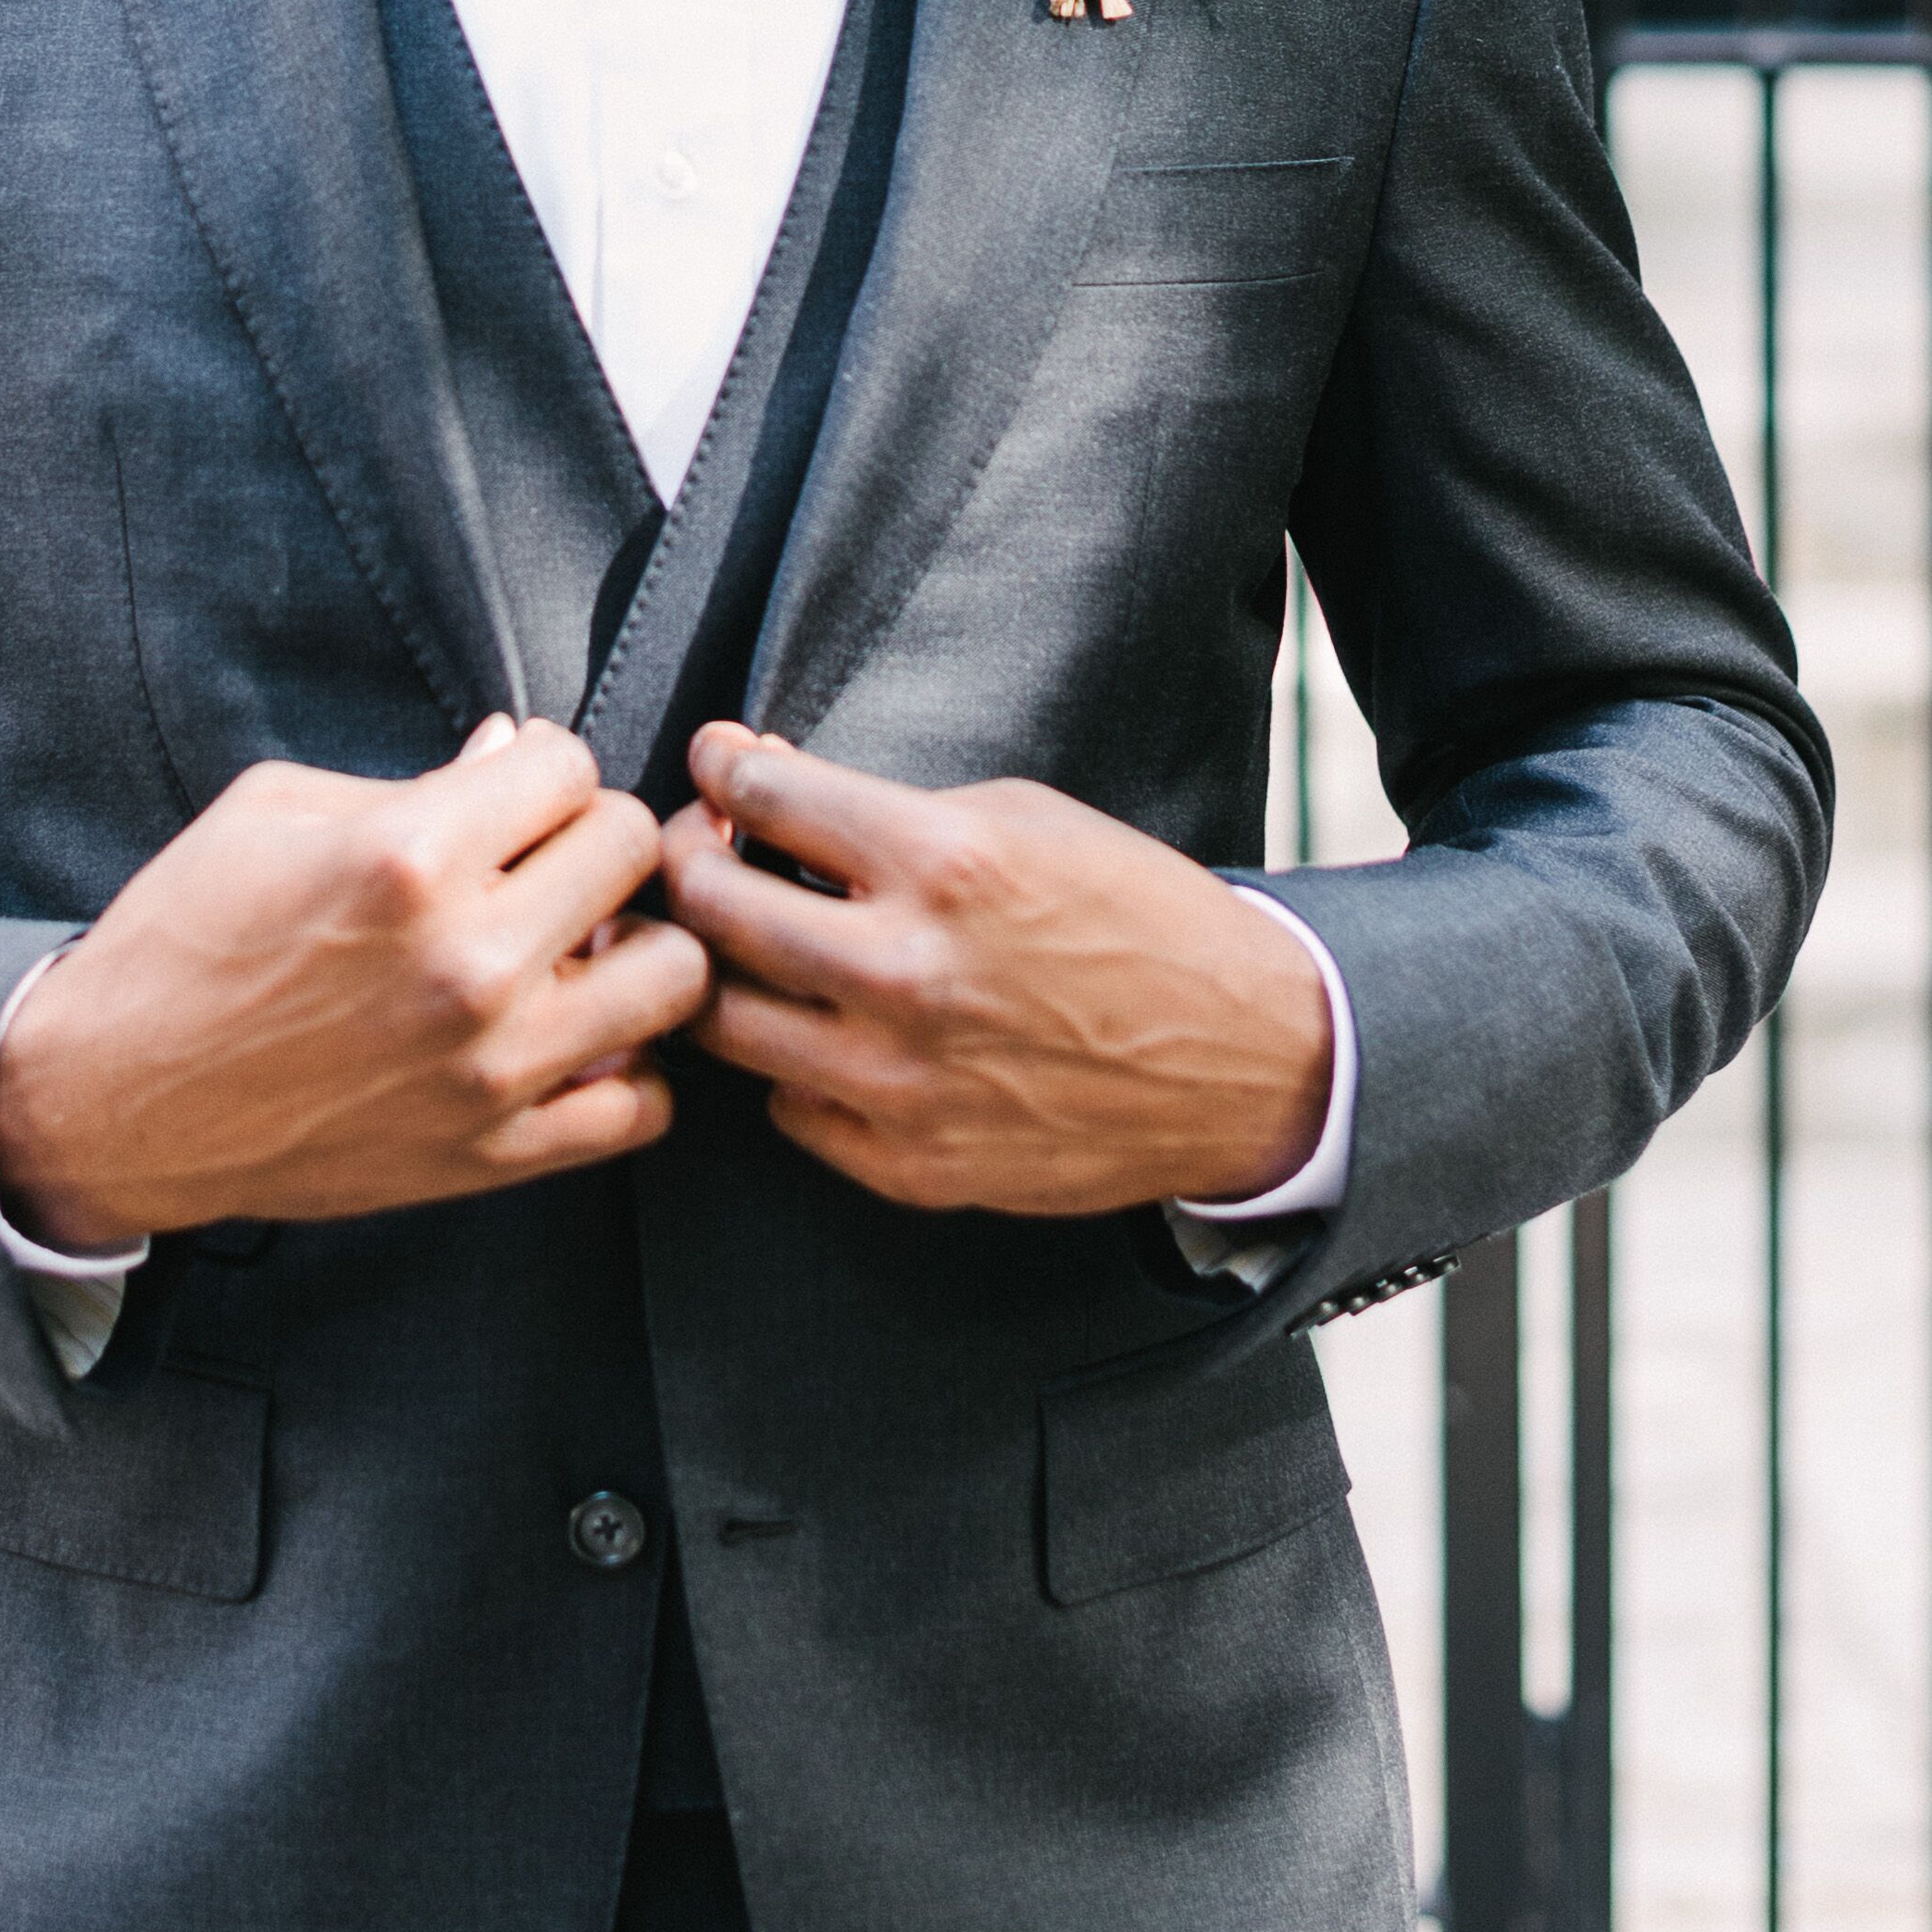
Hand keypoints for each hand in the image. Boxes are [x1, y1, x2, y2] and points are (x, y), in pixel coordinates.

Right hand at [0, 717, 709, 1244]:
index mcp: (408, 855)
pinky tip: (575, 1043)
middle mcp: (467, 958)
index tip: (506, 799)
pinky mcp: (494, 1153)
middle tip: (544, 865)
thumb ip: (412, 778)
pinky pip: (644, 1107)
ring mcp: (491, 1065)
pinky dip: (627, 1071)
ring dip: (633, 950)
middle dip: (589, 841)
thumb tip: (510, 752)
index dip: (537, 771)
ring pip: (675, 977)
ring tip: (579, 951)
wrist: (114, 1099)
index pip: (569, 763)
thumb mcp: (275, 812)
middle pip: (631, 850)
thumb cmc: (183, 943)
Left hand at [658, 727, 1335, 1219]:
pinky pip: (789, 1107)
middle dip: (686, 861)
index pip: (761, 797)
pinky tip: (827, 1030)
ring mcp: (903, 1082)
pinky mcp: (913, 1165)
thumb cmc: (1137, 917)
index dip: (722, 768)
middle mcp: (908, 974)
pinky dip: (793, 1063)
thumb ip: (884, 809)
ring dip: (717, 972)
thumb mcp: (1025, 816)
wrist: (1245, 1058)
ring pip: (723, 1024)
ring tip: (744, 947)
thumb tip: (763, 784)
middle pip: (709, 912)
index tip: (719, 766)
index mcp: (945, 863)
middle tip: (701, 850)